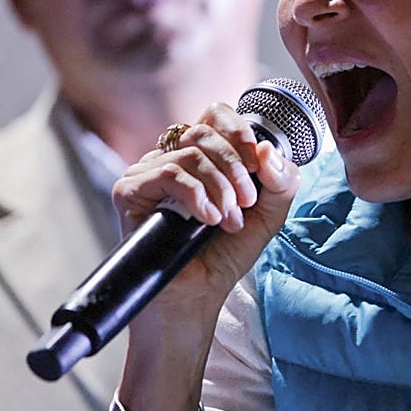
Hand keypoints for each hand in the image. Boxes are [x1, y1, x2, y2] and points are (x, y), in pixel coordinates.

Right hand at [113, 101, 299, 313]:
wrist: (196, 297)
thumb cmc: (224, 255)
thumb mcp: (269, 215)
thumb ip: (281, 181)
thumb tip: (267, 148)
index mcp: (203, 156)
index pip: (216, 114)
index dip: (239, 131)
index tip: (256, 163)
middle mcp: (172, 158)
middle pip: (204, 131)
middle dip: (235, 167)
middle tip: (246, 203)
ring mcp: (147, 173)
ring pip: (189, 153)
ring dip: (219, 188)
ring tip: (228, 222)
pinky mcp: (129, 191)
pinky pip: (166, 173)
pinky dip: (196, 195)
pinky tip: (207, 220)